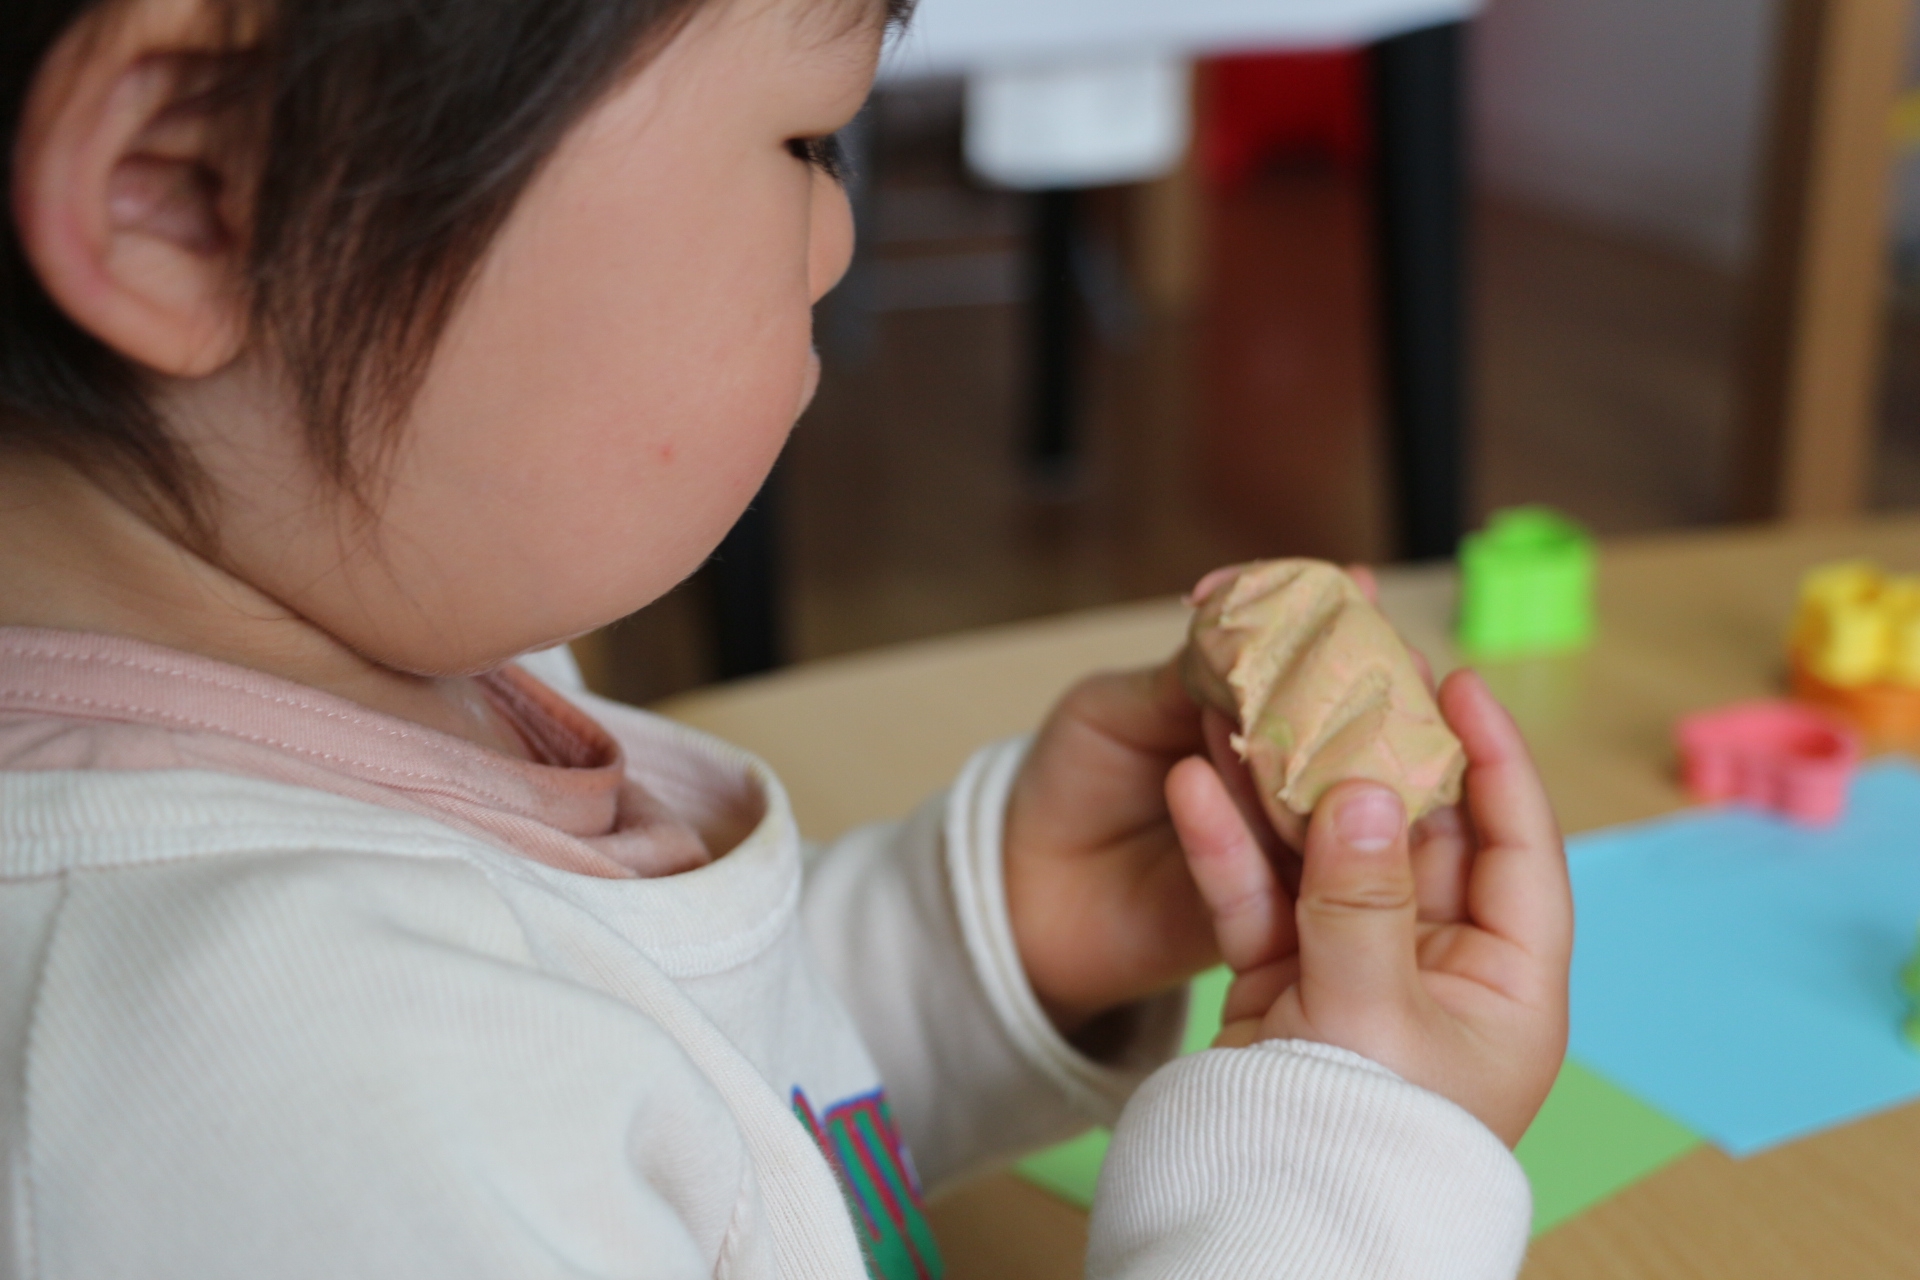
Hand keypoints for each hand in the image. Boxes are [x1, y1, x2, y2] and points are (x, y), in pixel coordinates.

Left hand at [1001, 565, 1389, 1041]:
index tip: (1359, 590)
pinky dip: (1315, 833)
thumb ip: (1184, 680)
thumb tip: (1251, 628)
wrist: (1022, 885)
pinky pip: (1296, 871)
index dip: (1335, 629)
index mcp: (1243, 717)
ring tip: (1393, 718)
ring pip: (1339, 801)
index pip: (1305, 666)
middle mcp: (1277, 780)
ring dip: (1368, 761)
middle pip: (1348, 732)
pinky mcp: (1269, 914)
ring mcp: (1280, 846)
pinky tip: (1333, 795)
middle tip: (1408, 657)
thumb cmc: (1071, 782)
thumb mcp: (1117, 709)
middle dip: (1380, 690)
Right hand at [1167, 669, 1570, 1144]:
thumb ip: (1364, 898)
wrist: (1264, 1228)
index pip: (1517, 850)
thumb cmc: (1358, 1145)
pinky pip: (1258, 902)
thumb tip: (1366, 791)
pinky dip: (1228, 850)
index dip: (1495, 762)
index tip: (1462, 685)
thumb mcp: (1372, 1015)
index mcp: (1503, 989)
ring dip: (1284, 792)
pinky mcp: (1279, 990)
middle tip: (1345, 682)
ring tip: (1254, 712)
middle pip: (1412, 842)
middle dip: (1372, 759)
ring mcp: (1353, 979)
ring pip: (1323, 862)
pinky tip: (1197, 786)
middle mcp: (1435, 975)